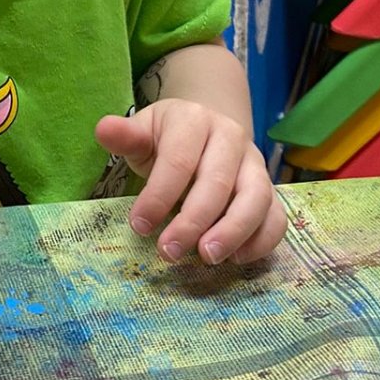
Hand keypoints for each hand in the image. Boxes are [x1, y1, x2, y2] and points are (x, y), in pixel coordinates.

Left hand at [94, 99, 286, 266]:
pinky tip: (236, 259)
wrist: (207, 129)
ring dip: (233, 232)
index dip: (159, 196)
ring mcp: (255, 164)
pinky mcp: (270, 189)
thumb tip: (103, 130)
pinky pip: (277, 216)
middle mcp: (231, 138)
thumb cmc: (168, 139)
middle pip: (219, 182)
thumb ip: (125, 136)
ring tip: (206, 258)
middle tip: (169, 252)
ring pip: (257, 198)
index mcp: (195, 120)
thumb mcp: (144, 133)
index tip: (139, 226)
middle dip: (193, 221)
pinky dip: (262, 240)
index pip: (179, 160)